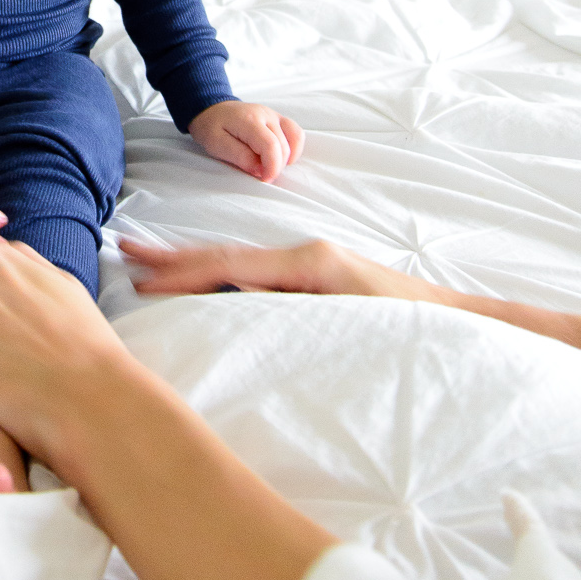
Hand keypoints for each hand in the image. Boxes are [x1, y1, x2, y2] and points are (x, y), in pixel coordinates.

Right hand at [120, 235, 436, 301]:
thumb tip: (244, 307)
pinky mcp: (314, 276)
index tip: (144, 278)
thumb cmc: (410, 328)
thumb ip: (298, 317)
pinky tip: (200, 281)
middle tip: (126, 251)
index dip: (184, 272)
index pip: (232, 266)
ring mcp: (309, 263)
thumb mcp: (352, 325)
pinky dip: (218, 273)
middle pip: (227, 254)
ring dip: (192, 263)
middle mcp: (305, 255)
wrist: (454, 319)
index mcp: (309, 264)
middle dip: (175, 257)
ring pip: (237, 261)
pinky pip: (253, 273)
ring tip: (148, 263)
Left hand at [187, 100, 303, 181]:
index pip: (271, 145)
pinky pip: (296, 134)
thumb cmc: (211, 127)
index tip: (264, 179)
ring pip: (294, 139)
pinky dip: (293, 149)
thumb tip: (261, 170)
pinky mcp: (279, 119)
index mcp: (249, 120)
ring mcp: (275, 115)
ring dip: (285, 159)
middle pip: (283, 146)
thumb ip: (240, 156)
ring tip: (269, 166)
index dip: (272, 167)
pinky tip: (281, 158)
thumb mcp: (216, 144)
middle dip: (275, 166)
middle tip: (260, 175)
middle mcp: (266, 114)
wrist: (212, 108)